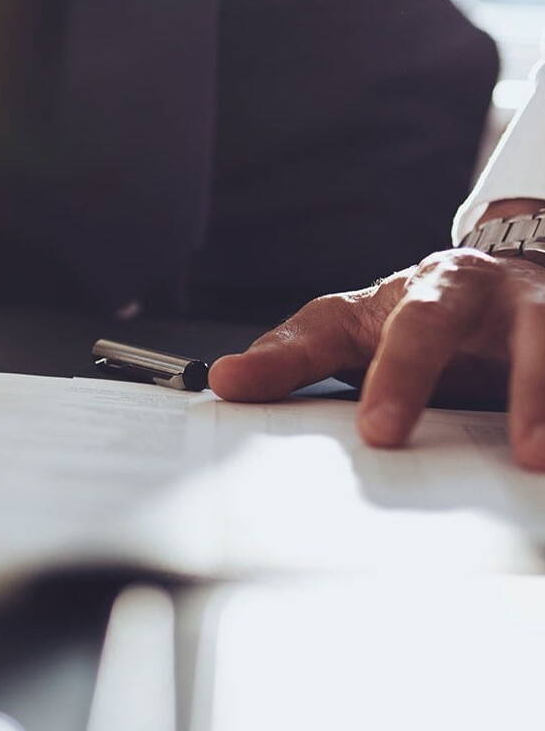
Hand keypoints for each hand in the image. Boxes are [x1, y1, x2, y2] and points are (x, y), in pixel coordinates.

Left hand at [210, 245, 544, 468]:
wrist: (493, 282)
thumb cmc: (409, 313)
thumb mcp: (345, 326)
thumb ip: (290, 356)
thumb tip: (221, 380)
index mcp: (439, 288)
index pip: (417, 328)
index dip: (401, 377)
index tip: (380, 434)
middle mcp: (508, 298)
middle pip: (531, 331)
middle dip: (528, 388)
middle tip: (519, 453)